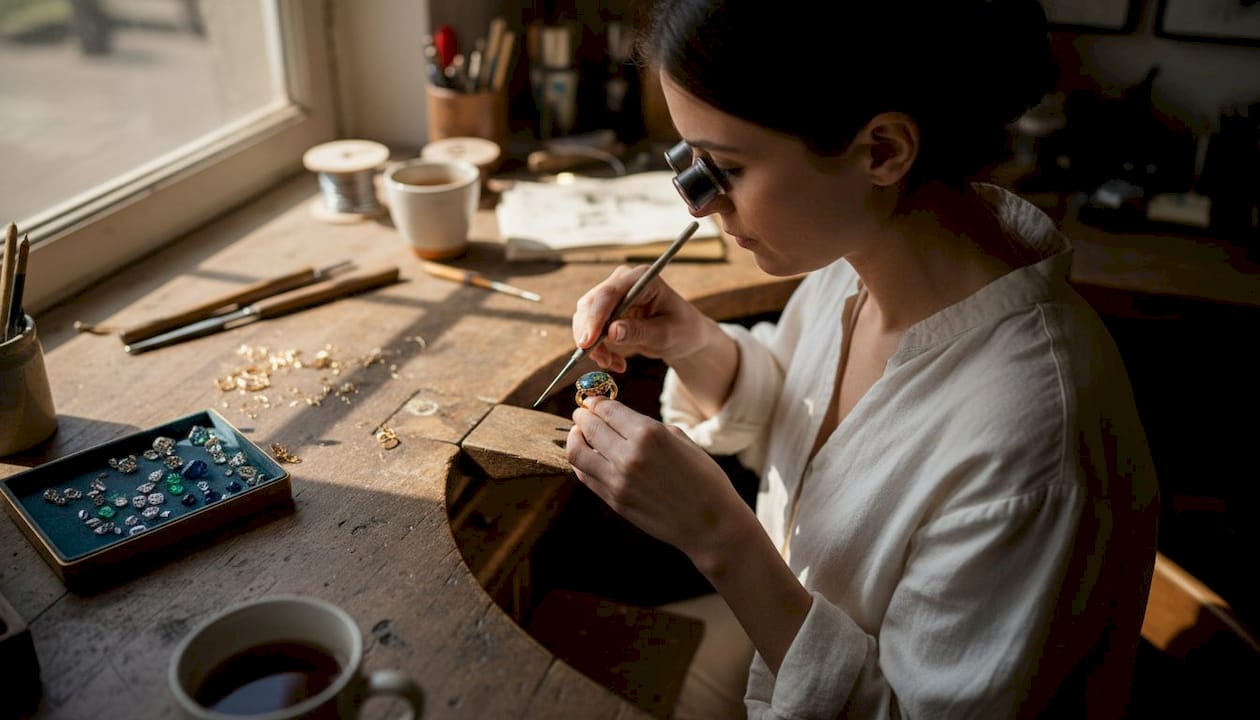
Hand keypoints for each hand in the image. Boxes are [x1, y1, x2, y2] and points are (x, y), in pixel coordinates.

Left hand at [567, 396, 749, 559]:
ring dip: (575, 438)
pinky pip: (586, 475)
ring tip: (580, 433)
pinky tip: (587, 455)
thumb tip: (621, 419)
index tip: (593, 400)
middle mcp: (629, 455)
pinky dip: (581, 461)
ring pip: (578, 452)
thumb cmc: (704, 479)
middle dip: (583, 415)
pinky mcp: (614, 500)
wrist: (710, 524)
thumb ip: (649, 427)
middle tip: (582, 413)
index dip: (596, 402)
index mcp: (649, 434)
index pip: (608, 410)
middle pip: (589, 427)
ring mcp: (618, 480)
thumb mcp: (681, 440)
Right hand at [572, 265, 711, 372]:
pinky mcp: (606, 311)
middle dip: (589, 334)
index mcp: (642, 278)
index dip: (596, 317)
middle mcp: (623, 281)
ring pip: (585, 317)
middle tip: (600, 360)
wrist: (686, 336)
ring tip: (612, 364)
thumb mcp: (666, 334)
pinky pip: (590, 329)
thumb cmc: (683, 330)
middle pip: (591, 303)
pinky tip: (615, 363)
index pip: (610, 293)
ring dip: (593, 345)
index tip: (589, 341)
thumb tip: (612, 332)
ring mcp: (613, 295)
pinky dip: (598, 348)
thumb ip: (639, 332)